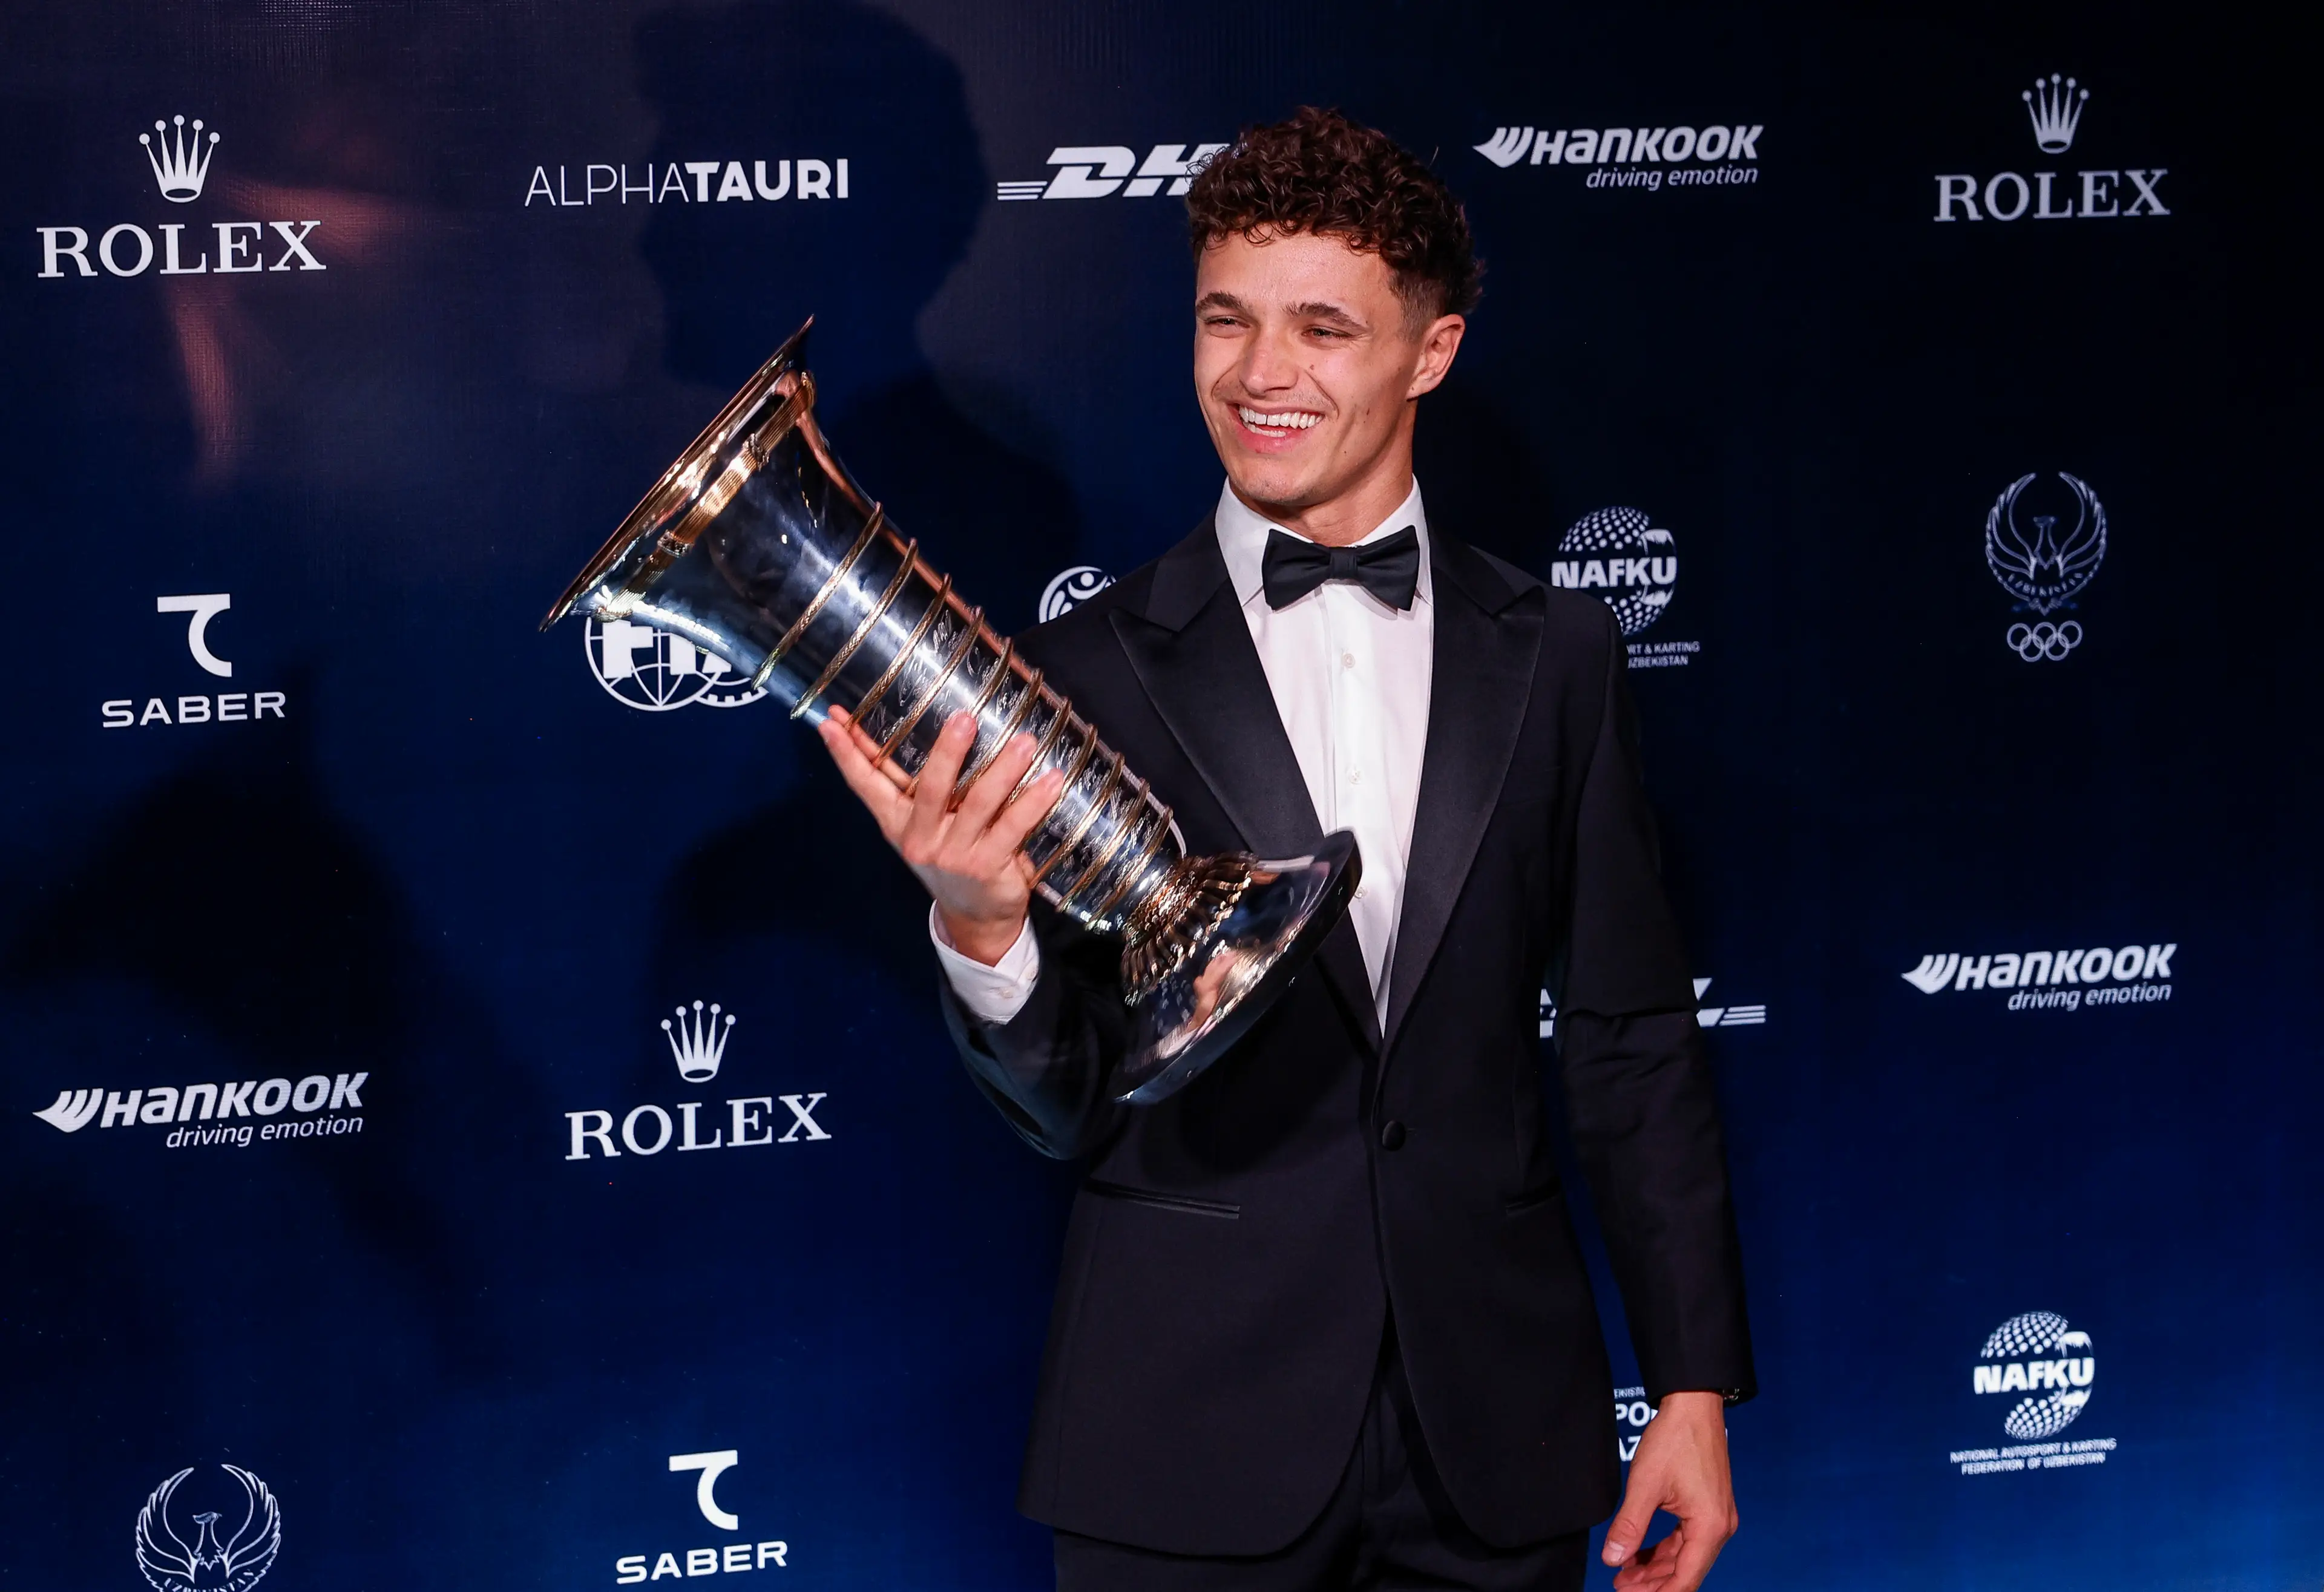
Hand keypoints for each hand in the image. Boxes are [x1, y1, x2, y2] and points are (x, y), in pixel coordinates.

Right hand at [817, 707, 1064, 963]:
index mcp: (898, 823)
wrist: (975, 917)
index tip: (831, 720)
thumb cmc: (949, 856)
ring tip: (1025, 742)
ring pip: (979, 805)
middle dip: (947, 752)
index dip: (847, 754)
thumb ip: (916, 786)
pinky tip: (1051, 779)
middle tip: (964, 718)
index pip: (865, 784)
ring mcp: (954, 854)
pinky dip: (1035, 802)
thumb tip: (923, 731)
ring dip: (1004, 770)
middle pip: (930, 788)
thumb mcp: (923, 825)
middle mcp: (921, 838)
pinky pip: (1013, 827)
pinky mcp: (988, 866)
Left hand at [1603, 1391, 1736, 1590]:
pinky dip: (1663, 1549)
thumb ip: (1629, 1526)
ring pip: (1685, 1556)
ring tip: (1623, 1572)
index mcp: (1710, 1527)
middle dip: (1652, 1583)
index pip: (1685, 1579)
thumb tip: (1612, 1559)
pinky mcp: (1709, 1507)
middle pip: (1686, 1571)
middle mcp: (1720, 1527)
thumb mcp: (1645, 1485)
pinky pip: (1686, 1538)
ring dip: (1655, 1567)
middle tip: (1619, 1585)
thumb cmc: (1674, 1440)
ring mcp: (1717, 1517)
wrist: (1693, 1405)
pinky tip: (1639, 1551)